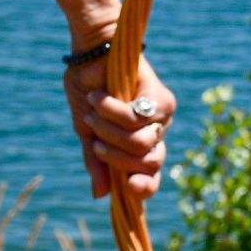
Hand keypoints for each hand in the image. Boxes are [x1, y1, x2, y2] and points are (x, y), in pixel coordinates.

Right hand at [67, 37, 173, 201]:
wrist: (91, 54)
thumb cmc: (89, 91)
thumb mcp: (88, 132)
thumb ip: (96, 162)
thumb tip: (100, 196)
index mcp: (140, 148)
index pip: (151, 178)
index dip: (145, 188)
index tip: (128, 188)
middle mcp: (156, 135)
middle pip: (147, 164)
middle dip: (115, 156)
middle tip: (95, 137)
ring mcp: (162, 117)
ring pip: (140, 144)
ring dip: (109, 130)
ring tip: (95, 111)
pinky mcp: (161, 98)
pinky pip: (136, 118)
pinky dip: (111, 110)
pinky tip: (100, 97)